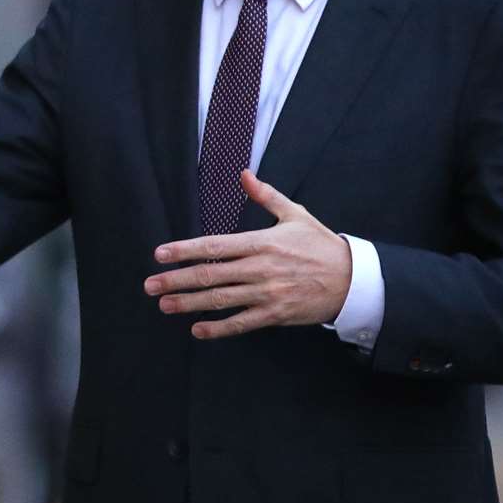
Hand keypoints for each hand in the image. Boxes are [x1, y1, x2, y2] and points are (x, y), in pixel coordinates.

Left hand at [143, 170, 350, 338]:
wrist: (352, 280)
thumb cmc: (321, 245)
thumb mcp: (295, 214)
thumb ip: (266, 195)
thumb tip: (245, 174)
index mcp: (261, 242)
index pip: (214, 246)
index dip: (184, 250)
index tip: (160, 254)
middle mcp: (260, 269)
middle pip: (211, 275)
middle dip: (177, 280)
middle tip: (150, 284)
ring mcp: (267, 293)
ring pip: (221, 300)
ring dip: (190, 304)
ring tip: (165, 305)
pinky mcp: (275, 314)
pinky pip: (241, 323)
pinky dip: (219, 328)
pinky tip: (197, 329)